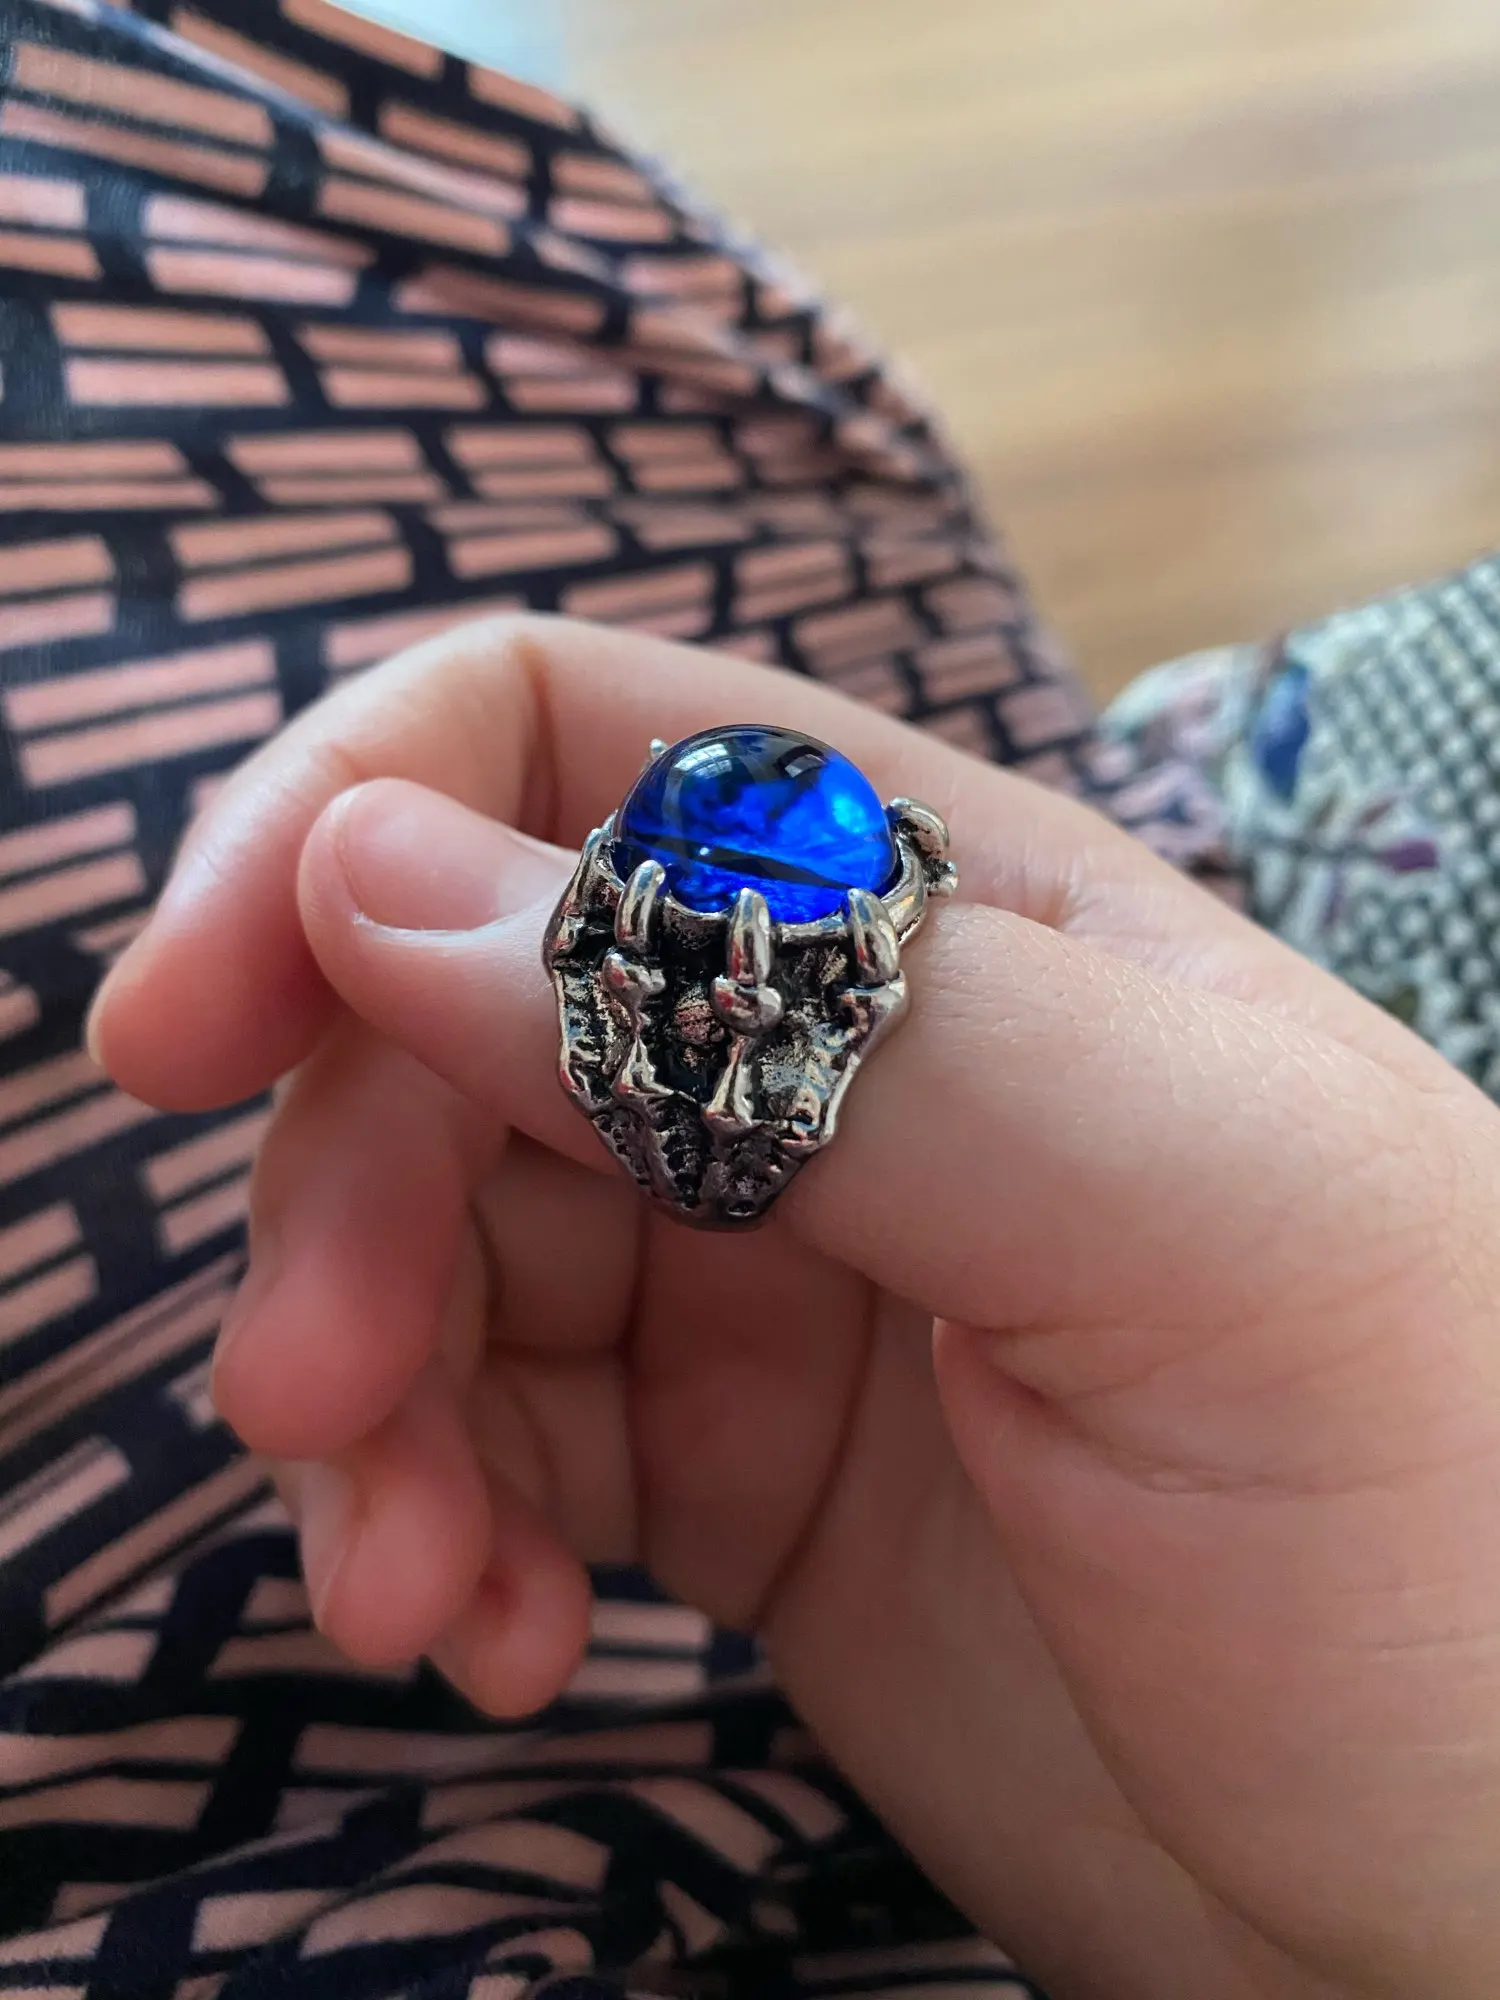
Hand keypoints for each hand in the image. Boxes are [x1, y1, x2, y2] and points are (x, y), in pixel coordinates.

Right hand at [91, 616, 1499, 1999]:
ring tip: (405, 1585)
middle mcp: (842, 1064)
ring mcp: (780, 1271)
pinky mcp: (739, 1471)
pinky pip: (494, 1442)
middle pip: (456, 1022)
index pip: (567, 751)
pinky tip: (488, 1636)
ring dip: (365, 1399)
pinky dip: (437, 1524)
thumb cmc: (1453, 1526)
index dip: (340, 828)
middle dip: (344, 1196)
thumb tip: (381, 880)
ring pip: (444, 1246)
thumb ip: (808, 1029)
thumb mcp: (1186, 1225)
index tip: (182, 1022)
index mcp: (953, 917)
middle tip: (315, 1399)